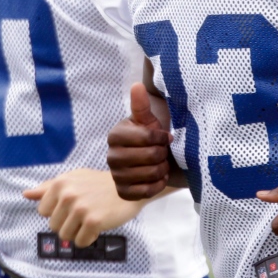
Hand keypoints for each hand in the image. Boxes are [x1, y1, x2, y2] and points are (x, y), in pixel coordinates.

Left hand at [22, 169, 144, 247]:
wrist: (129, 186)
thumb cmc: (98, 183)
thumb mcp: (72, 179)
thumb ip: (48, 188)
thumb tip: (26, 194)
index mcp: (59, 184)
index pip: (42, 212)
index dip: (57, 212)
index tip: (71, 206)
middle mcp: (68, 195)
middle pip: (53, 226)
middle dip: (67, 224)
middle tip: (83, 214)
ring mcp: (80, 209)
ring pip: (65, 236)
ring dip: (77, 232)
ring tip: (90, 220)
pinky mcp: (94, 221)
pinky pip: (81, 242)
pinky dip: (89, 238)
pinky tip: (98, 226)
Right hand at [107, 83, 171, 200]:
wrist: (149, 160)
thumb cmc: (149, 137)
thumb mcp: (147, 120)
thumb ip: (142, 105)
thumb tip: (137, 85)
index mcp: (115, 135)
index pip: (147, 137)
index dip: (162, 137)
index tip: (166, 137)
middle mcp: (111, 156)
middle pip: (150, 157)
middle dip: (163, 154)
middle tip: (164, 152)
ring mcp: (116, 176)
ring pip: (150, 174)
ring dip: (162, 169)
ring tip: (161, 163)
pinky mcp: (123, 192)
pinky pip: (146, 192)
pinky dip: (157, 185)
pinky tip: (158, 177)